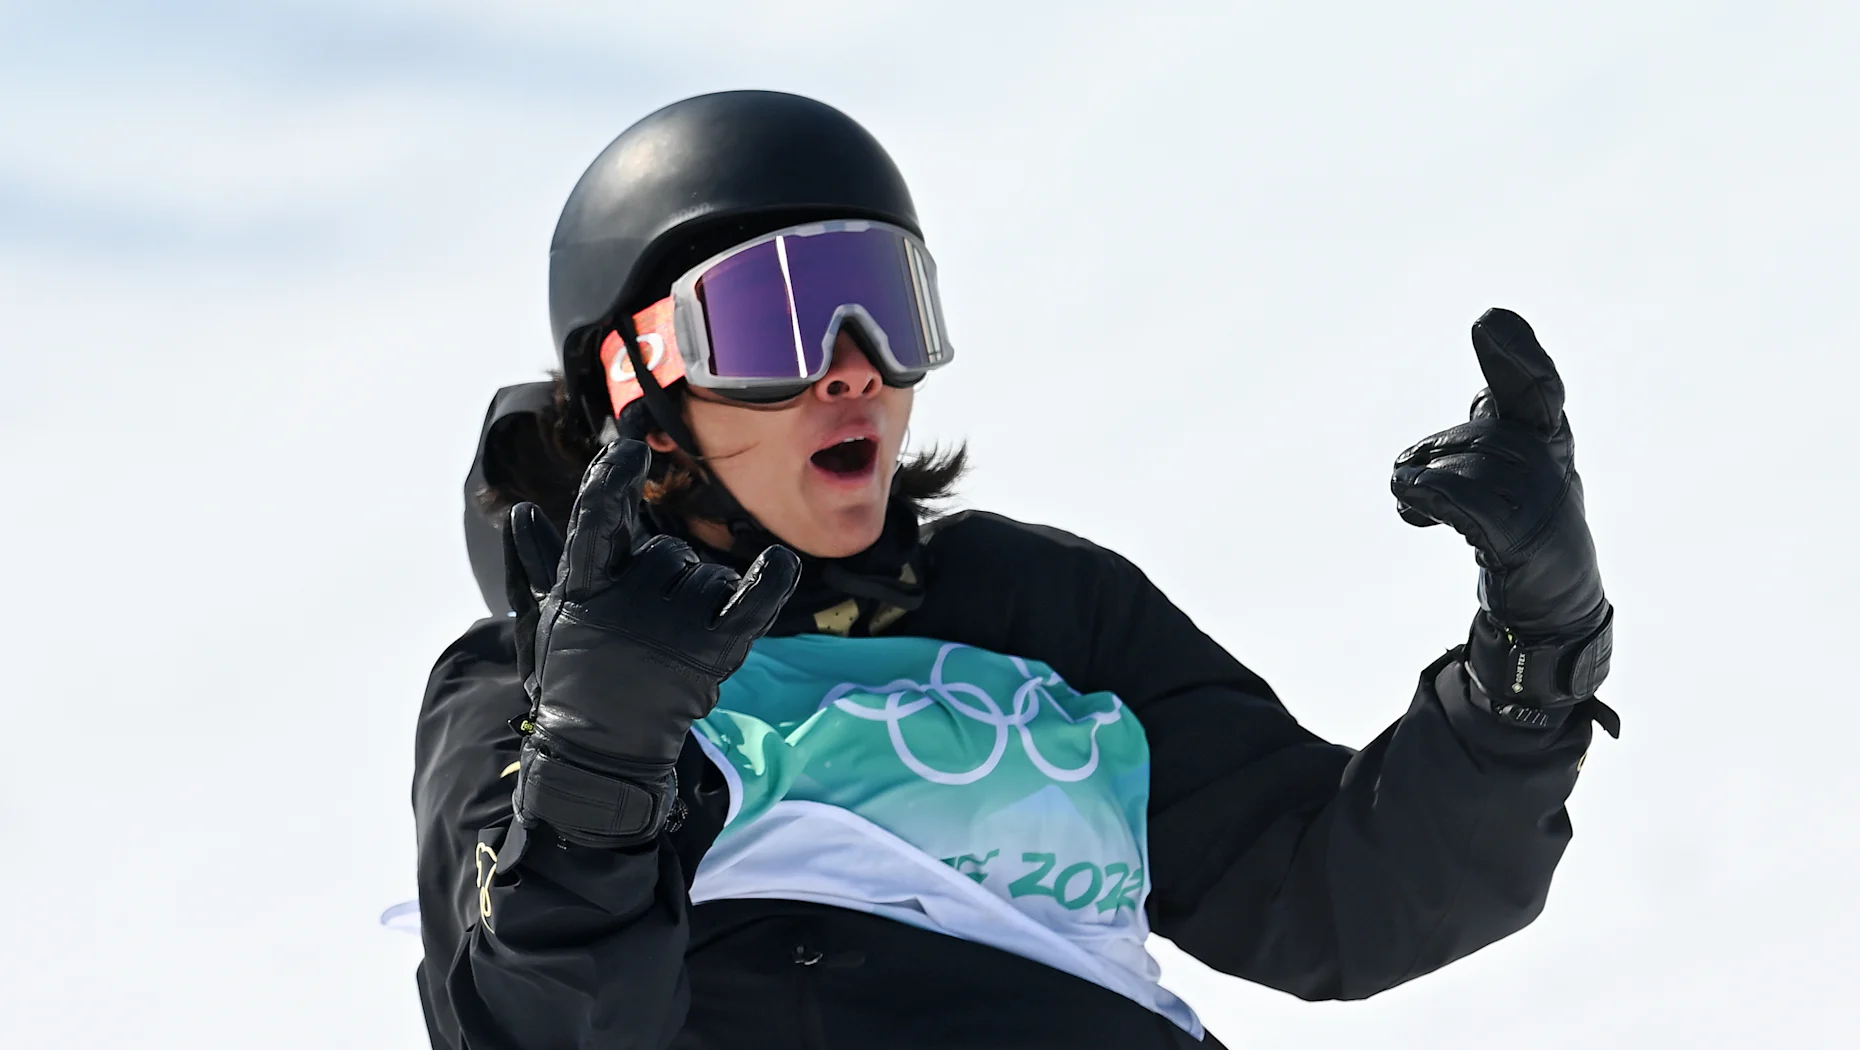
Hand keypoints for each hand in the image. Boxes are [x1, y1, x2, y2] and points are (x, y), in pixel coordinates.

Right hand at [504, 439, 800, 845]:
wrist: (602, 754)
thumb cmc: (575, 677)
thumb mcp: (549, 620)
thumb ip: (539, 563)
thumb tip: (522, 513)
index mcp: (582, 590)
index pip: (596, 520)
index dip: (611, 480)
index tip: (629, 448)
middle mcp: (626, 605)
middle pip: (667, 551)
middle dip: (666, 575)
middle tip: (647, 623)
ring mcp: (671, 630)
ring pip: (707, 575)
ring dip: (702, 597)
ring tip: (674, 642)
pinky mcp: (712, 656)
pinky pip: (751, 606)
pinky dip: (771, 583)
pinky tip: (780, 562)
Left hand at [1391, 309, 1612, 716]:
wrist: (1549, 605)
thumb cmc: (1518, 525)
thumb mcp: (1504, 468)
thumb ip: (1489, 424)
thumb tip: (1485, 383)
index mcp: (1548, 433)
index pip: (1532, 385)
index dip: (1513, 354)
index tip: (1489, 320)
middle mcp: (1550, 460)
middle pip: (1463, 438)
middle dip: (1428, 460)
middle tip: (1419, 488)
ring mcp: (1540, 499)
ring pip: (1450, 470)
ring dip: (1418, 491)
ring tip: (1420, 512)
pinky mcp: (1520, 537)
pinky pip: (1456, 500)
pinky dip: (1423, 499)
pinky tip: (1410, 508)